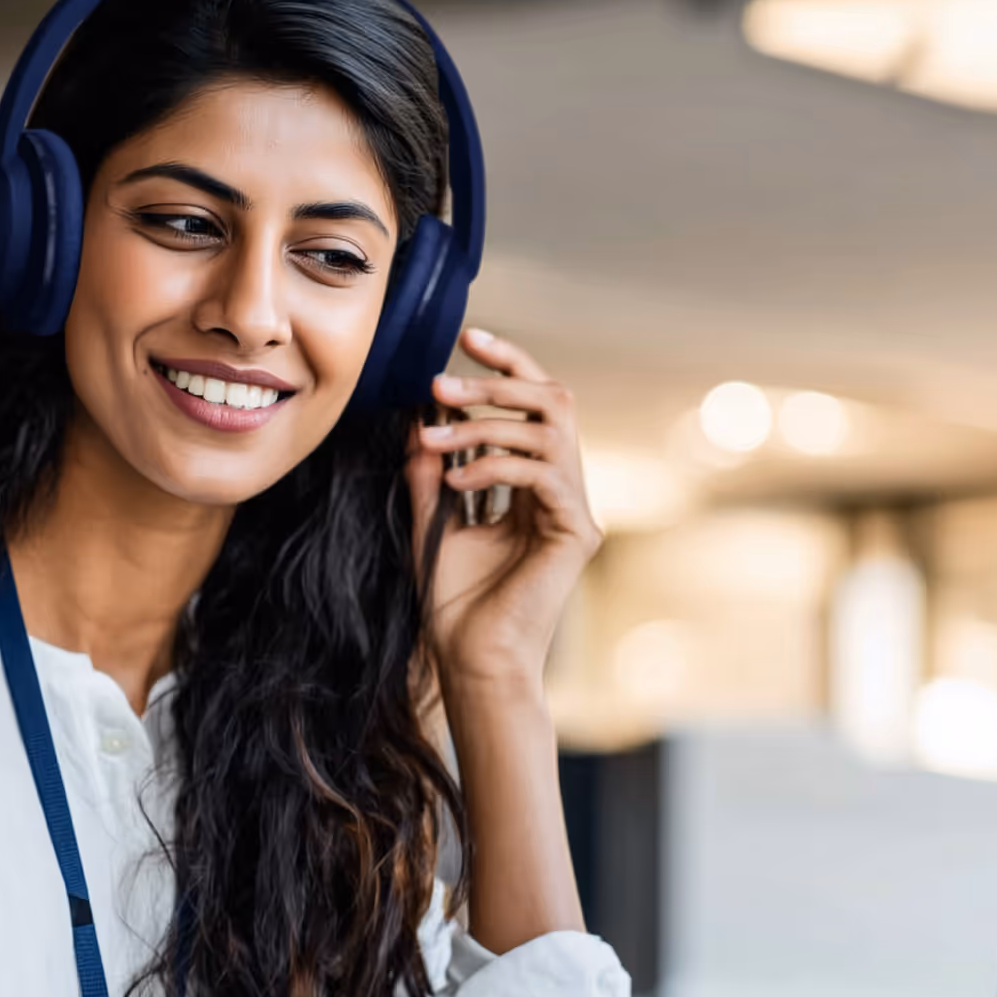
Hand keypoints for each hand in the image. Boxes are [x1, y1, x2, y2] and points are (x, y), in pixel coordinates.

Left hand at [404, 327, 603, 693]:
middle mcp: (562, 488)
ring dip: (486, 425)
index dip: (508, 365)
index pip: (533, 405)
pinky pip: (544, 475)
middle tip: (439, 383)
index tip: (467, 338)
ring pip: (549, 431)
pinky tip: (455, 484)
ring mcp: (574, 510)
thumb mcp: (432, 520)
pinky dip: (495, 469)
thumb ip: (431, 472)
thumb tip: (420, 420)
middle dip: (497, 383)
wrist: (470, 658)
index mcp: (534, 482)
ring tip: (435, 438)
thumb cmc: (453, 600)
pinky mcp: (577, 534)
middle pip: (553, 401)